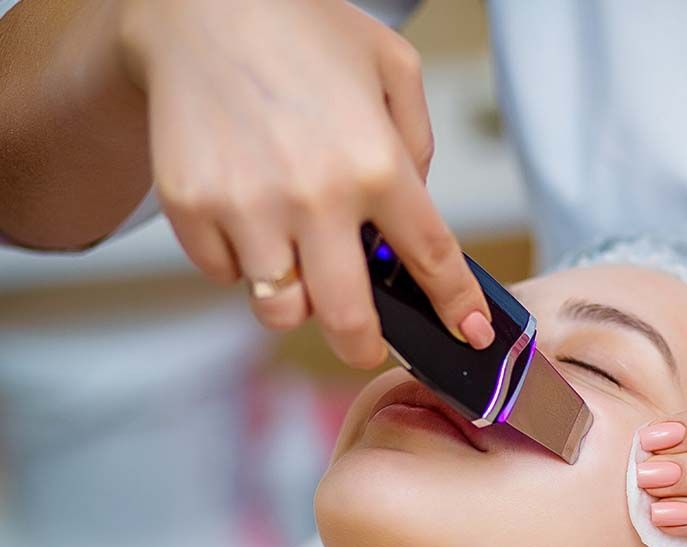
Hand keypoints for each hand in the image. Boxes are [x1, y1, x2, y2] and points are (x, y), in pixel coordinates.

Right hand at [114, 0, 492, 365]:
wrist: (197, 2)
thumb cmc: (302, 30)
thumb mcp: (392, 67)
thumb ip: (415, 146)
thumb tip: (410, 215)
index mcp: (376, 164)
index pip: (431, 260)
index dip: (456, 307)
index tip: (470, 334)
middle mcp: (315, 197)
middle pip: (349, 319)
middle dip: (364, 347)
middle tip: (366, 344)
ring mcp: (248, 208)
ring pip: (280, 310)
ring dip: (296, 302)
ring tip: (298, 262)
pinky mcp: (193, 209)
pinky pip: (225, 275)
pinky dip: (240, 262)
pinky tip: (249, 216)